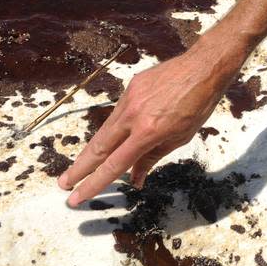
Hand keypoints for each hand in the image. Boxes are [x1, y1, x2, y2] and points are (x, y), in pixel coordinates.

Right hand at [57, 42, 236, 205]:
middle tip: (63, 184)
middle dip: (79, 168)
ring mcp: (130, 98)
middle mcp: (133, 115)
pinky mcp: (131, 86)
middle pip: (98, 147)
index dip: (93, 184)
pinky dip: (113, 128)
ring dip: (92, 150)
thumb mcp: (179, 137)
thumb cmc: (198, 105)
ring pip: (105, 130)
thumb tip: (135, 179)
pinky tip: (111, 137)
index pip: (114, 165)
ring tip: (80, 166)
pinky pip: (118, 113)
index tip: (76, 197)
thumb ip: (152, 158)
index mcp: (148, 132)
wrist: (203, 68)